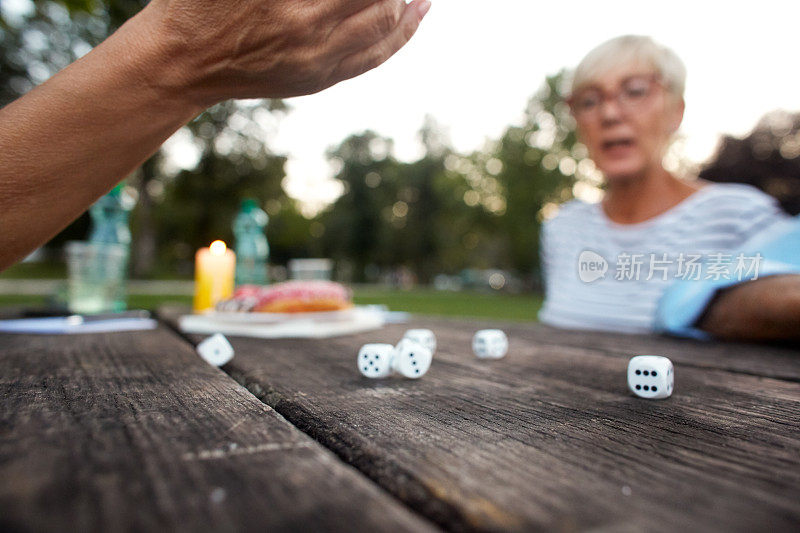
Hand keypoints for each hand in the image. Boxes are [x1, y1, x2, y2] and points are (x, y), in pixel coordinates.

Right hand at [142, 0, 430, 104]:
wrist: (183, 63)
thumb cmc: (199, 2)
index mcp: (287, 0)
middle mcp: (309, 31)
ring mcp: (318, 61)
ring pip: (386, 28)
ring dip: (409, 2)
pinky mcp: (319, 79)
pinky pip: (375, 57)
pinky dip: (402, 33)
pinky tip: (416, 12)